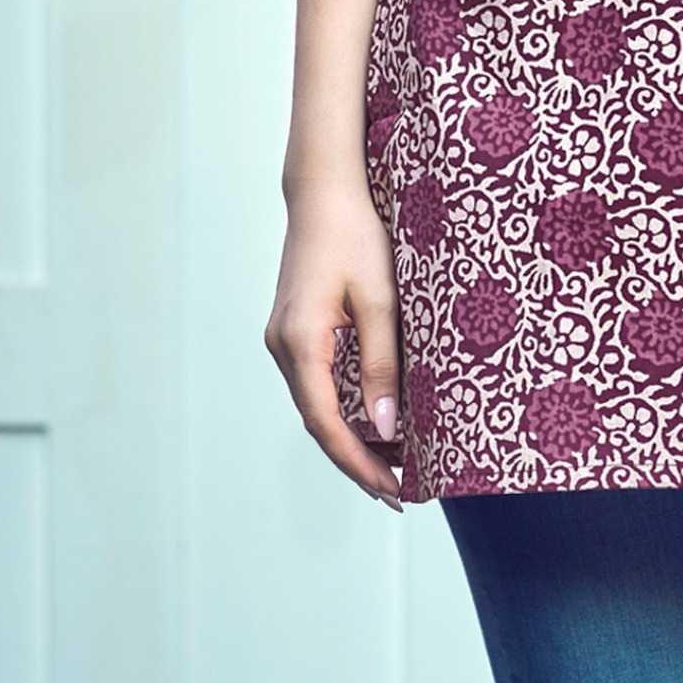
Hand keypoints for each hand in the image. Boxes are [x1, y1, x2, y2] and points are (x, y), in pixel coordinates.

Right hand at [265, 172, 405, 508]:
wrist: (325, 191)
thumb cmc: (356, 235)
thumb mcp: (381, 299)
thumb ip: (382, 365)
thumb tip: (387, 428)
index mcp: (300, 343)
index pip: (328, 424)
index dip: (360, 463)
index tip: (394, 491)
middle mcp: (282, 347)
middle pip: (319, 422)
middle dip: (358, 460)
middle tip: (399, 491)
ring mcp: (284, 339)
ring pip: (317, 405)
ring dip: (351, 437)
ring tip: (394, 464)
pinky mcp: (294, 329)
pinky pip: (317, 383)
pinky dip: (343, 408)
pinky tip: (372, 419)